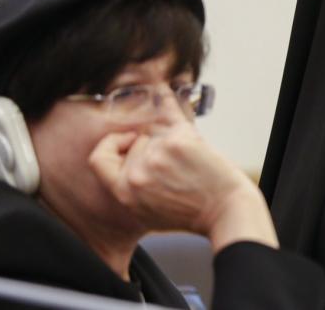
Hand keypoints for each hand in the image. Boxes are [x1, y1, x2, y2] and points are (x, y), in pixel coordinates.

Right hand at [89, 121, 278, 251]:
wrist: (226, 211)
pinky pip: (175, 119)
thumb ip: (130, 186)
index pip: (99, 157)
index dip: (112, 144)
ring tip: (192, 161)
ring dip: (174, 139)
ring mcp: (157, 156)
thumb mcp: (146, 211)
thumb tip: (127, 152)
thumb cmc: (192, 213)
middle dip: (156, 147)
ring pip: (158, 132)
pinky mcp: (178, 142)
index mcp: (124, 191)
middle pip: (138, 143)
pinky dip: (181, 119)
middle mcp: (137, 174)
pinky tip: (178, 112)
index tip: (128, 140)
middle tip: (179, 163)